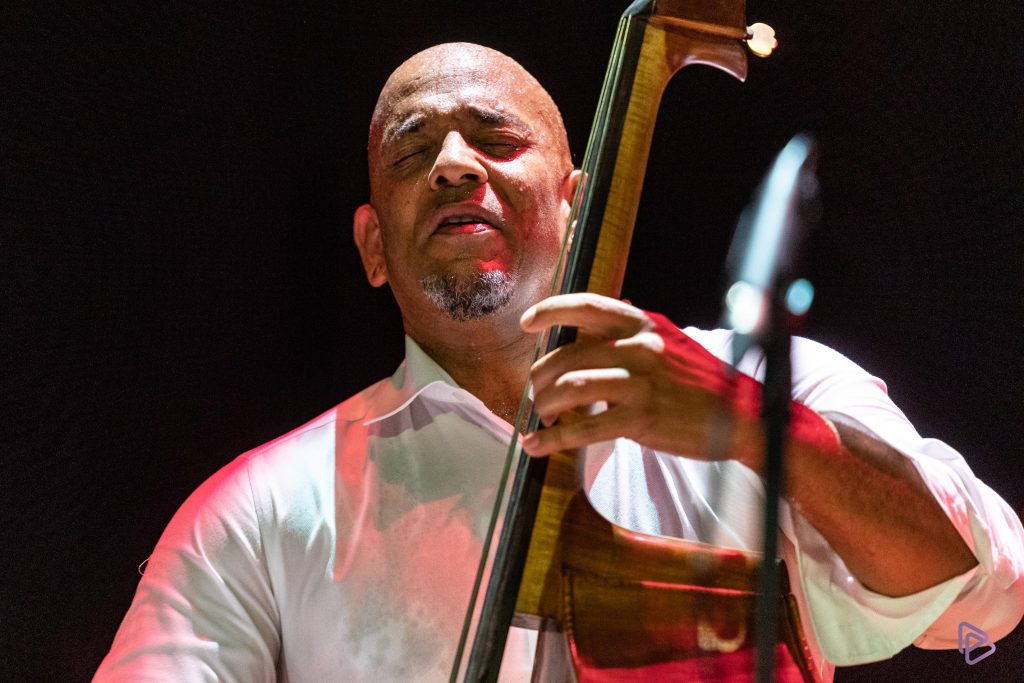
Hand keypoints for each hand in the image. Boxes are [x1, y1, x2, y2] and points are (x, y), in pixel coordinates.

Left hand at [518, 293, 762, 467]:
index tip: (527, 321)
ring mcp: (639, 382)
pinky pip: (583, 428)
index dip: (550, 310)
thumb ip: (631, 337)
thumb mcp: (669, 343)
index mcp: (643, 324)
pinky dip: (552, 440)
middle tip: (534, 394)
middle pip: (567, 355)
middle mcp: (639, 347)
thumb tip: (586, 334)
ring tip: (539, 418)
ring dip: (543, 406)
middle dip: (539, 377)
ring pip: (569, 388)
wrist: (744, 416)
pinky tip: (536, 446)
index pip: (586, 306)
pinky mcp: (640, 419)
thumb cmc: (702, 383)